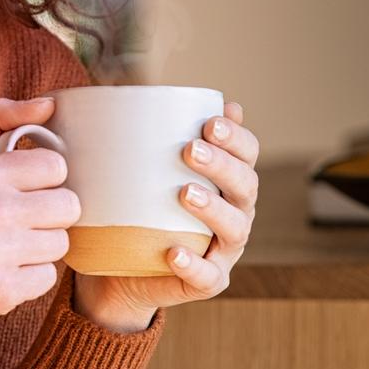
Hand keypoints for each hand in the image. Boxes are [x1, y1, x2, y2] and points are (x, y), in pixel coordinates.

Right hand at [0, 97, 80, 349]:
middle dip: (48, 216)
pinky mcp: (3, 290)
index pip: (55, 166)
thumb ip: (0, 121)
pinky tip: (3, 274)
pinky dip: (30, 279)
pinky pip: (49, 278)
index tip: (23, 190)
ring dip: (40, 249)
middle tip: (18, 223)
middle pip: (68, 206)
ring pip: (62, 243)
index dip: (44, 180)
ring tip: (8, 249)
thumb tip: (49, 104)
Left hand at [74, 101, 259, 325]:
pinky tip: (174, 253)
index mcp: (226, 180)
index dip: (237, 138)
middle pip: (245, 186)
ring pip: (235, 229)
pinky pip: (207, 276)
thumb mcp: (140, 169)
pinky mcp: (207, 281)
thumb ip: (148, 134)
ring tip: (185, 193)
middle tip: (190, 150)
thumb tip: (137, 87)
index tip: (209, 122)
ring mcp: (223, 250)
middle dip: (223, 165)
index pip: (247, 153)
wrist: (120, 269)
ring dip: (213, 209)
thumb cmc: (136, 207)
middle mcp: (235, 212)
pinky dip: (193, 264)